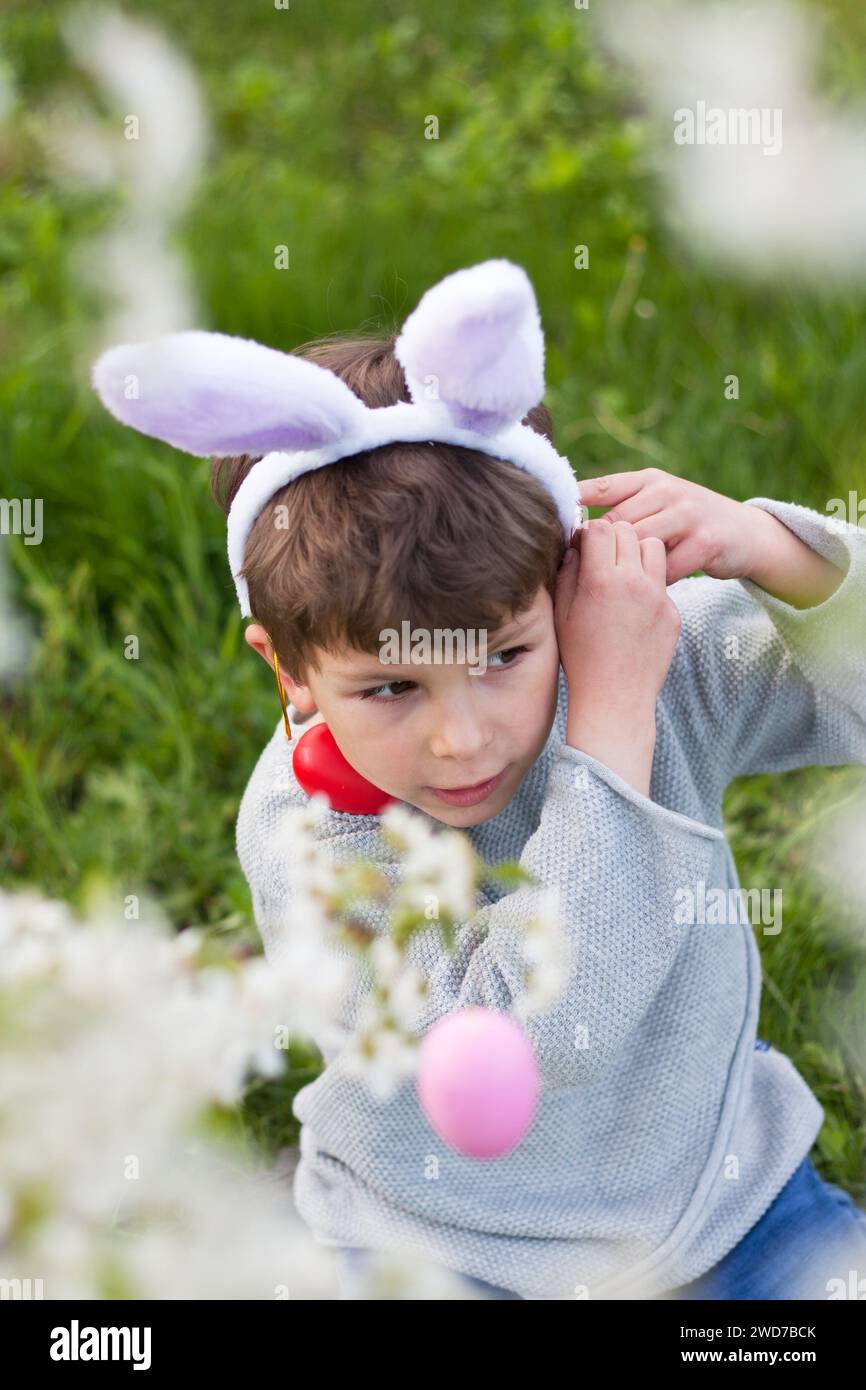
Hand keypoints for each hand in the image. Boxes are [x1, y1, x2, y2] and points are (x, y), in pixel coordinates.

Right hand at [555, 519, 681, 792]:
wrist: (615, 699)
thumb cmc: (579, 658)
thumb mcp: (561, 614)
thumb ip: (566, 573)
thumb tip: (575, 546)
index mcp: (601, 580)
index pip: (600, 527)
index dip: (587, 532)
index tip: (581, 547)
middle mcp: (634, 583)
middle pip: (627, 530)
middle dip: (611, 537)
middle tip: (600, 558)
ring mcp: (658, 597)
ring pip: (653, 547)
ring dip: (636, 552)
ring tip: (621, 575)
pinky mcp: (673, 612)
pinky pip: (662, 581)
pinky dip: (647, 583)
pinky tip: (633, 607)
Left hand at [577, 467, 767, 583]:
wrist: (746, 533)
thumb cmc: (688, 525)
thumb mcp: (658, 505)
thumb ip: (623, 508)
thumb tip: (572, 528)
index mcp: (649, 481)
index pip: (602, 488)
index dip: (574, 506)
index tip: (550, 525)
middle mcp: (667, 491)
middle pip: (616, 522)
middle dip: (597, 548)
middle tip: (581, 572)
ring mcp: (688, 515)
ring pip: (640, 543)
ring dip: (625, 567)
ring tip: (612, 586)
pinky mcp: (706, 541)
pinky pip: (667, 567)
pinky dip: (654, 582)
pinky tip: (646, 592)